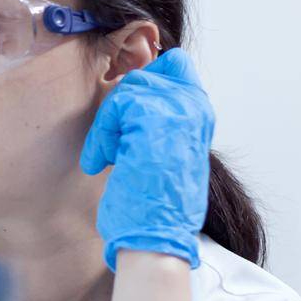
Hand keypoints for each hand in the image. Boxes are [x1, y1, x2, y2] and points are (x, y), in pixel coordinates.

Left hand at [80, 47, 213, 270]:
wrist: (155, 237)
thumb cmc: (152, 202)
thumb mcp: (164, 150)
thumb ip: (158, 117)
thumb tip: (132, 84)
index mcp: (199, 114)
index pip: (175, 63)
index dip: (143, 81)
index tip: (125, 118)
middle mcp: (196, 108)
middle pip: (144, 73)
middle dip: (118, 110)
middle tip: (113, 148)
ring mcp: (179, 111)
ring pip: (128, 89)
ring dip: (108, 127)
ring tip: (108, 158)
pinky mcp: (156, 119)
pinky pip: (117, 106)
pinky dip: (101, 136)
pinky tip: (102, 162)